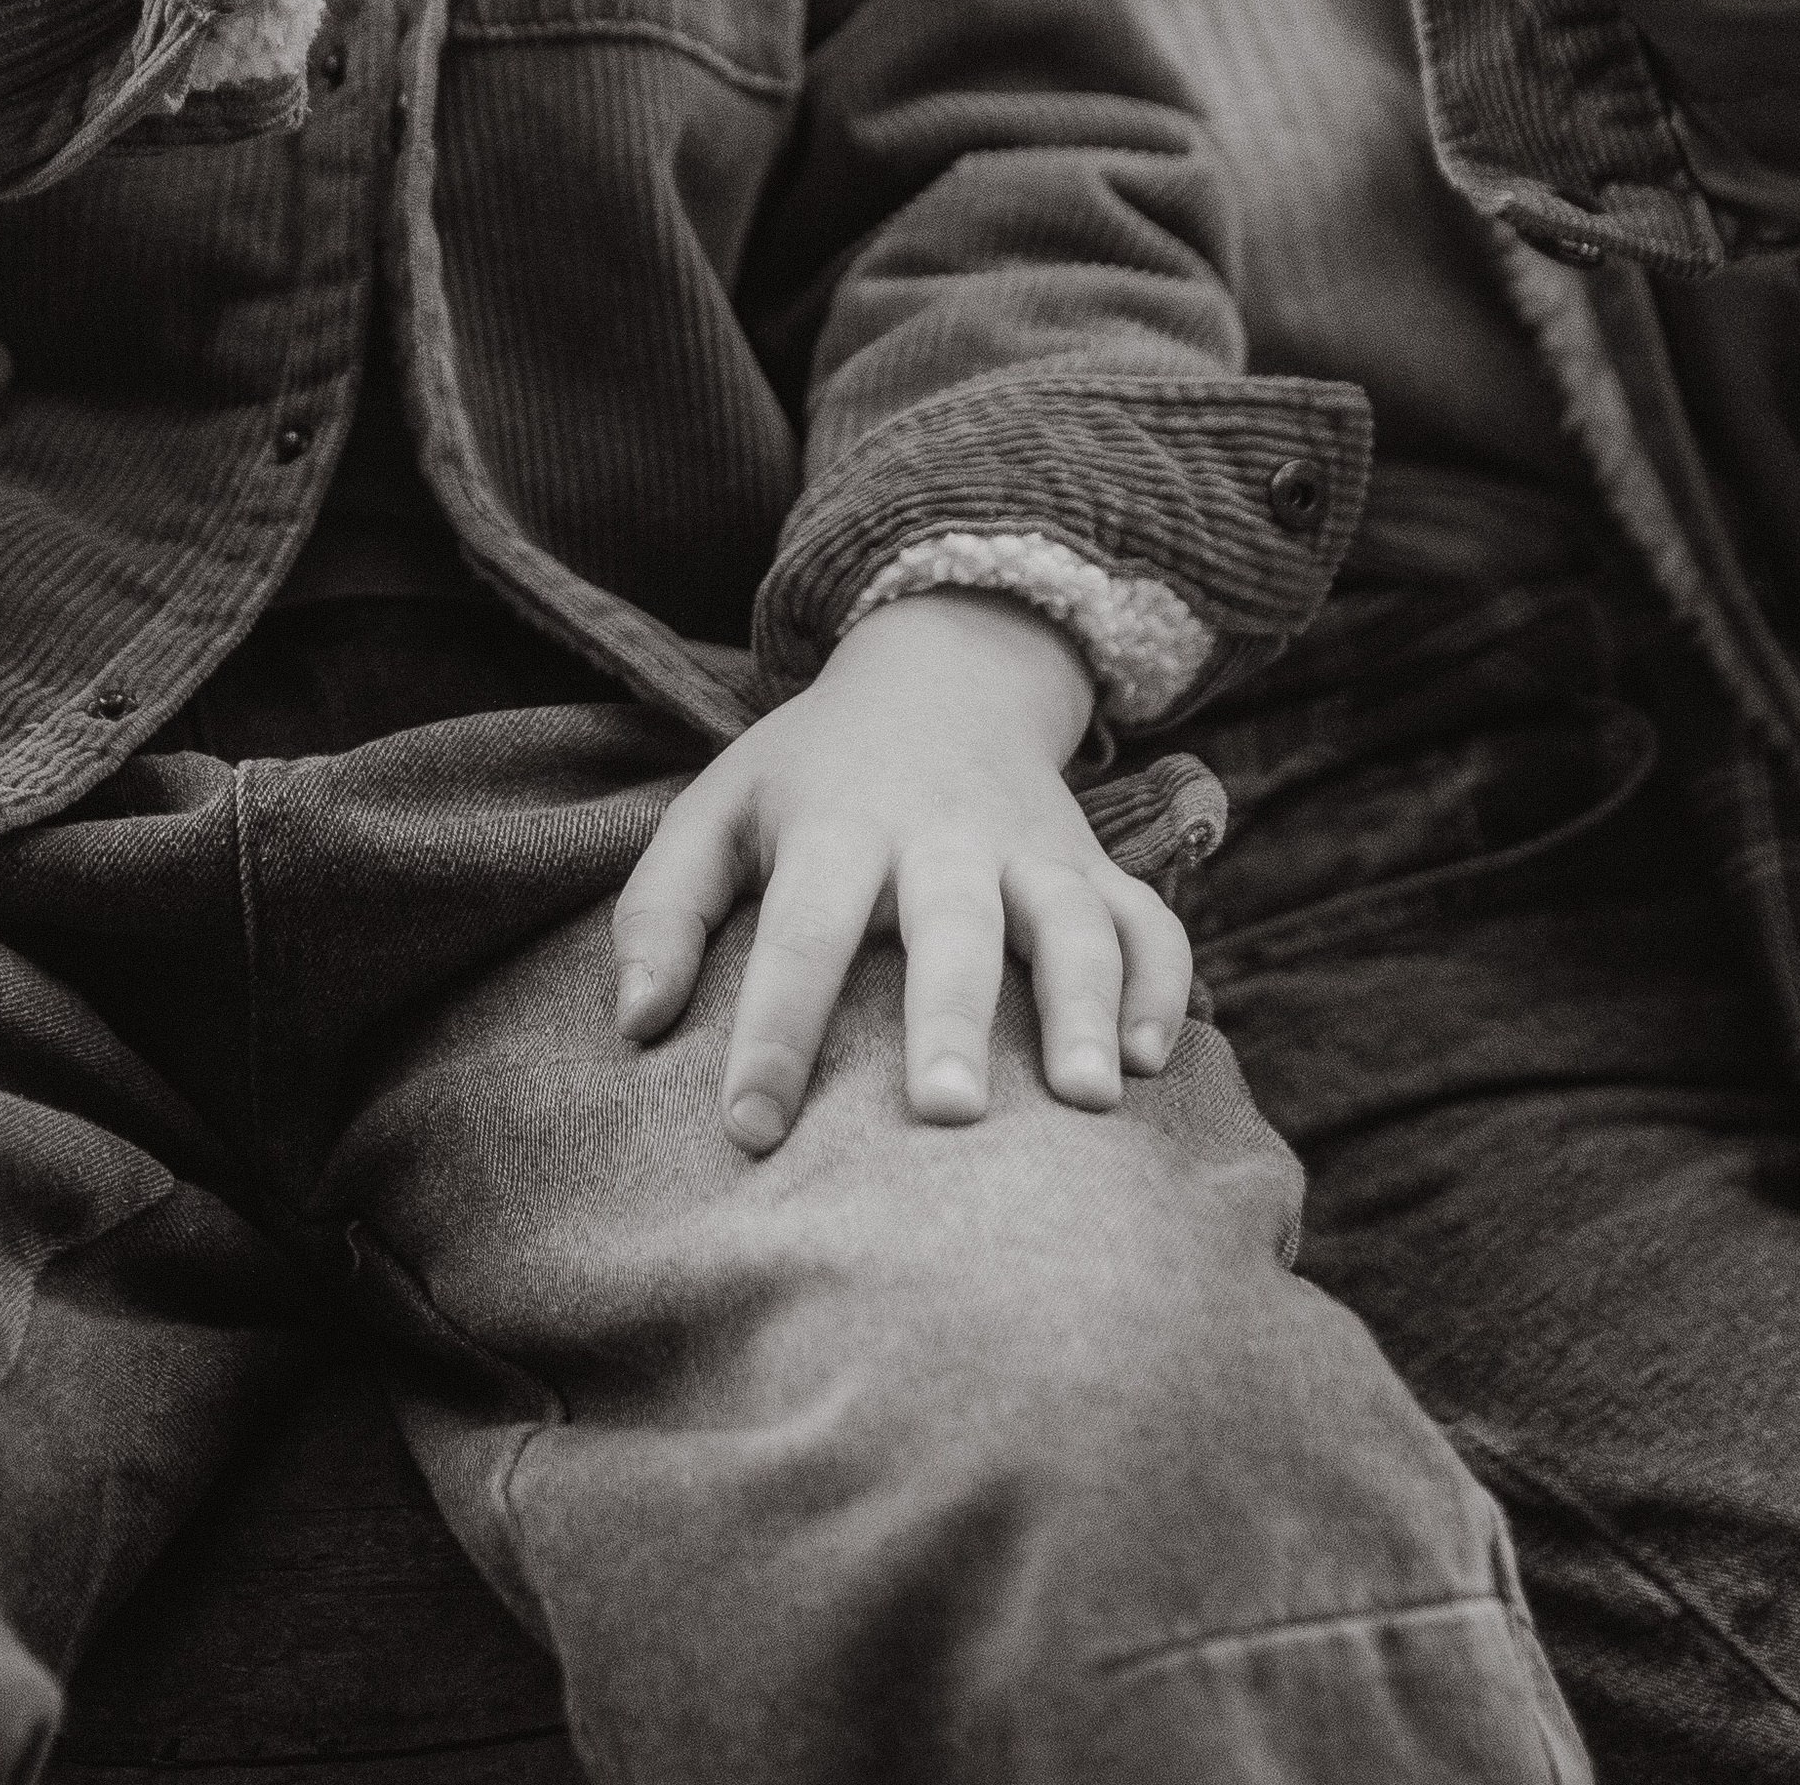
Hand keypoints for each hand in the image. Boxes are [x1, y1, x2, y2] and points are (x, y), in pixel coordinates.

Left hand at [613, 591, 1191, 1153]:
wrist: (943, 670)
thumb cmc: (813, 772)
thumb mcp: (719, 808)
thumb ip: (663, 908)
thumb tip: (636, 1024)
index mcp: (840, 822)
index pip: (802, 928)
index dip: (774, 1028)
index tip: (750, 1129)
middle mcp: (945, 834)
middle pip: (953, 923)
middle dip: (952, 1016)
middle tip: (947, 1114)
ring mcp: (1034, 847)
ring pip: (1072, 921)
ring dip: (1084, 1005)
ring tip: (1087, 1102)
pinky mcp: (1096, 865)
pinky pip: (1150, 921)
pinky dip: (1163, 984)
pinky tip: (1153, 1063)